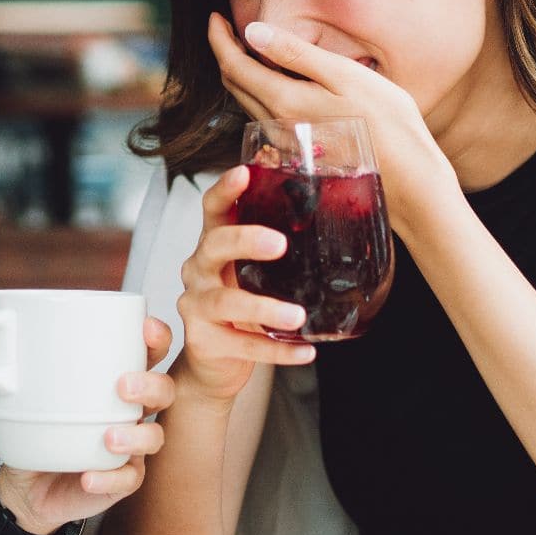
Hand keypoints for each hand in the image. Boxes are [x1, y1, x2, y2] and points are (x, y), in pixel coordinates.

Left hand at [0, 316, 175, 533]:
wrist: (25, 485)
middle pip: (164, 391)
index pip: (149, 351)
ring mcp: (130, 446)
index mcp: (112, 378)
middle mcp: (129, 411)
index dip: (156, 337)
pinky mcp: (120, 480)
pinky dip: (110, 477)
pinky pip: (128, 479)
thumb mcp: (14, 398)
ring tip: (108, 437)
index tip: (144, 329)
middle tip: (122, 385)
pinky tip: (88, 475)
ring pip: (155, 436)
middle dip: (151, 383)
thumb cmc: (34, 430)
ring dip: (136, 435)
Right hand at [172, 165, 315, 401]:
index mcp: (213, 245)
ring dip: (264, 308)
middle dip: (245, 240)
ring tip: (296, 316)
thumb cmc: (240, 304)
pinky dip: (277, 351)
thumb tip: (338, 214)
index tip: (245, 173)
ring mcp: (197, 306)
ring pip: (227, 302)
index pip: (213, 208)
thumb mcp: (254, 270)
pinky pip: (242, 346)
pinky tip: (305, 351)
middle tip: (279, 244)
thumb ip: (278, 247)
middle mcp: (199, 270)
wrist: (214, 361)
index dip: (226, 190)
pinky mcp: (206, 341)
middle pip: (214, 245)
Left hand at [207, 14, 454, 199]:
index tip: (214, 17)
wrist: (408, 183)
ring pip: (249, 103)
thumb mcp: (344, 76)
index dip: (218, 38)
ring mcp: (286, 144)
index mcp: (283, 101)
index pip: (233, 66)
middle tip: (225, 29)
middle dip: (225, 54)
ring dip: (241, 74)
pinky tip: (276, 83)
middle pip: (235, 85)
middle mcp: (275, 126)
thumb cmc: (386, 124)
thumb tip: (253, 32)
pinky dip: (260, 93)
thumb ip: (296, 54)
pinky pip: (266, 117)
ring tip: (247, 50)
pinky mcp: (299, 153)